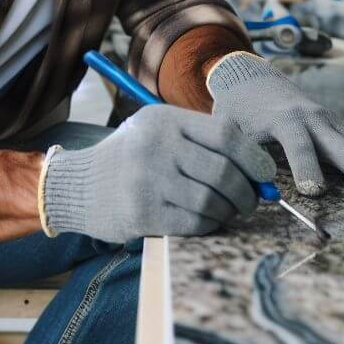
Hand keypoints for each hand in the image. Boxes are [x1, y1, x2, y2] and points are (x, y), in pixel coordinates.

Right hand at [41, 104, 273, 242]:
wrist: (78, 185)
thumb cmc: (132, 158)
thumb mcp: (159, 131)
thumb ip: (203, 143)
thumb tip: (260, 172)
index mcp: (165, 119)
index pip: (226, 134)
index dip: (254, 156)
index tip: (266, 174)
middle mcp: (155, 146)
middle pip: (223, 170)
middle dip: (247, 191)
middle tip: (252, 200)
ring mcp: (147, 180)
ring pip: (212, 200)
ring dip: (230, 210)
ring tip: (230, 211)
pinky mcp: (141, 213)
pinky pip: (194, 222)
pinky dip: (210, 224)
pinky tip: (208, 221)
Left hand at [206, 51, 343, 197]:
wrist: (249, 76)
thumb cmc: (236, 109)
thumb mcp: (229, 130)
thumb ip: (240, 157)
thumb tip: (255, 191)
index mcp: (282, 118)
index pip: (296, 145)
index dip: (305, 167)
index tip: (314, 192)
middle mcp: (311, 117)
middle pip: (341, 145)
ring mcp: (328, 120)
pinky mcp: (336, 126)